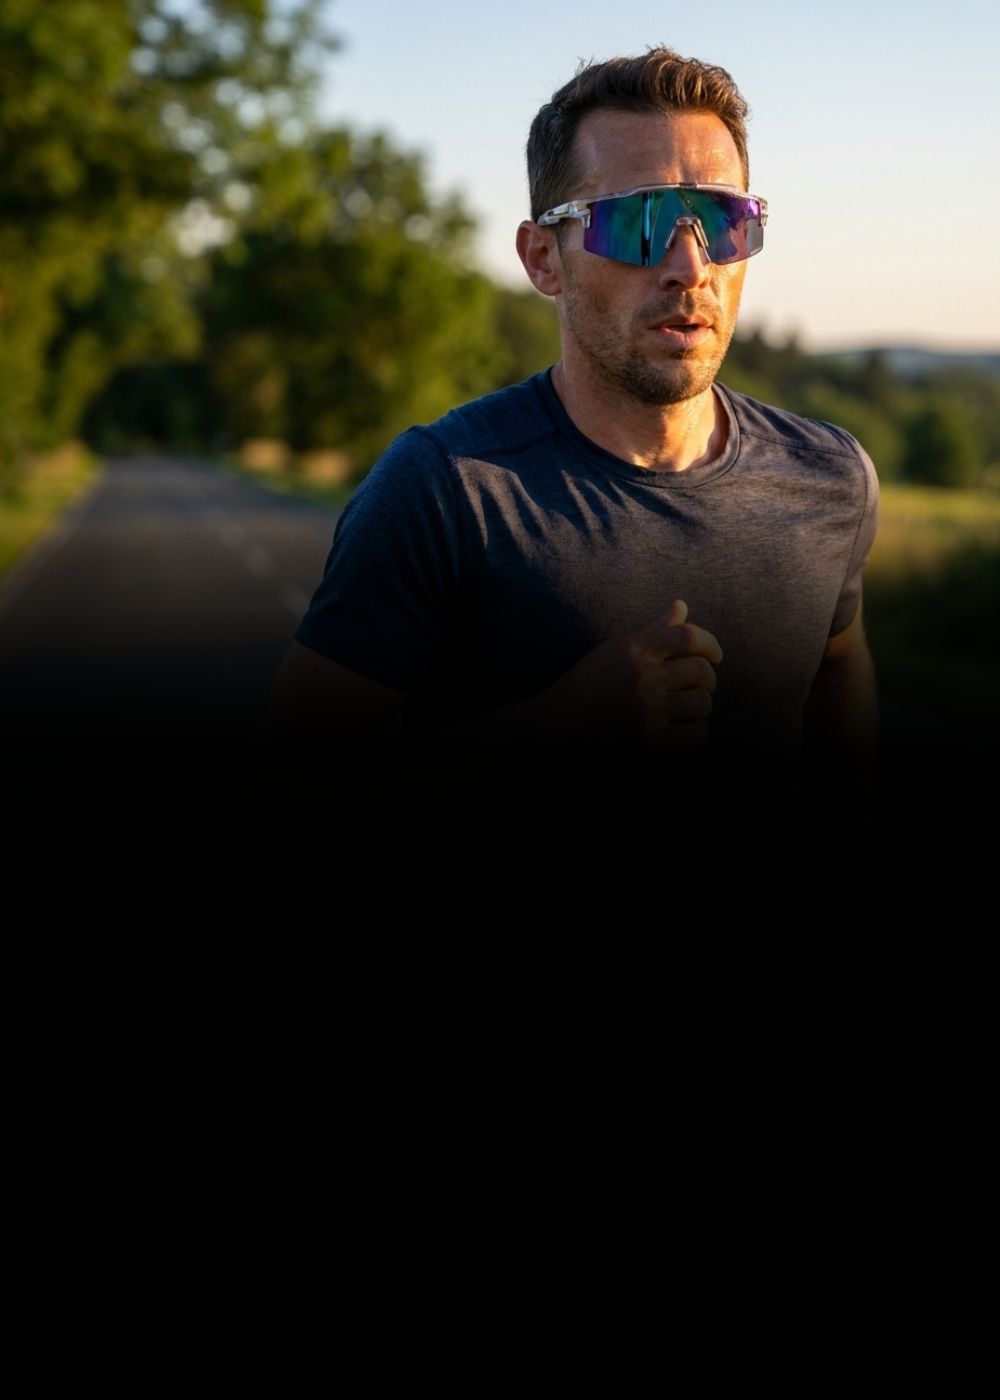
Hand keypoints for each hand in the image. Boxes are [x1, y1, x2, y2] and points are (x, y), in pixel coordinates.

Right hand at [539, 598, 721, 754]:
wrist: (561, 723)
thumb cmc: (591, 680)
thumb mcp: (618, 647)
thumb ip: (655, 629)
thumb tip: (682, 605)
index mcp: (636, 650)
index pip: (688, 636)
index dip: (709, 643)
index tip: (714, 655)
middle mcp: (645, 678)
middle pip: (701, 671)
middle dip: (707, 677)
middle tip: (699, 683)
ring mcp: (648, 711)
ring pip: (701, 703)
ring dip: (702, 703)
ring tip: (691, 704)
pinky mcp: (649, 741)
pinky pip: (695, 734)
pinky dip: (698, 730)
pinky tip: (687, 726)